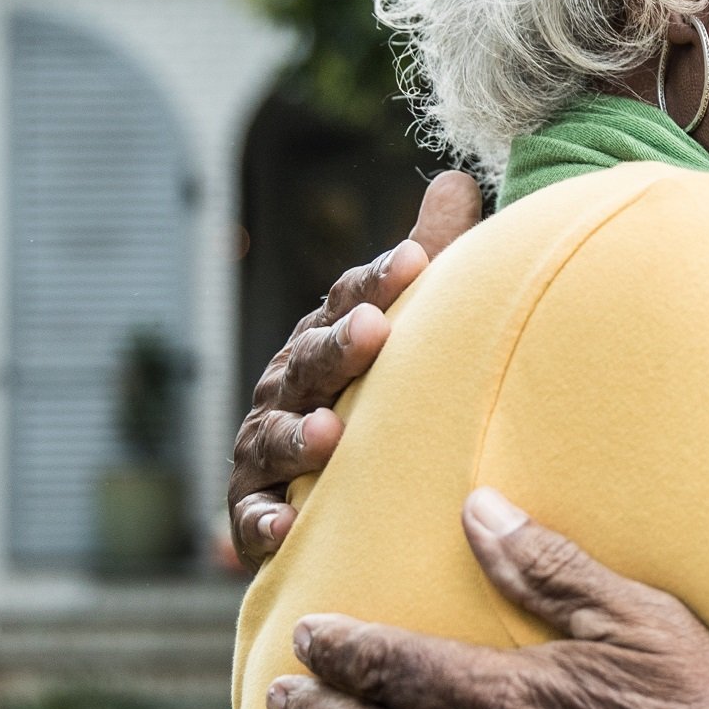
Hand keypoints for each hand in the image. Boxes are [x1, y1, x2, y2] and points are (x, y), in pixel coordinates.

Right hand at [227, 171, 483, 564]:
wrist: (333, 491)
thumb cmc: (378, 392)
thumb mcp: (404, 327)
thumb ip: (431, 257)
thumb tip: (457, 179)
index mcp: (324, 335)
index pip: (350, 299)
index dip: (381, 280)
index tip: (417, 261)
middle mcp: (287, 386)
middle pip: (310, 361)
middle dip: (338, 347)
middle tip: (376, 332)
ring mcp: (263, 448)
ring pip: (274, 438)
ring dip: (298, 436)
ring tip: (330, 435)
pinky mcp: (252, 513)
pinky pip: (252, 519)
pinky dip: (262, 524)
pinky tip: (285, 529)